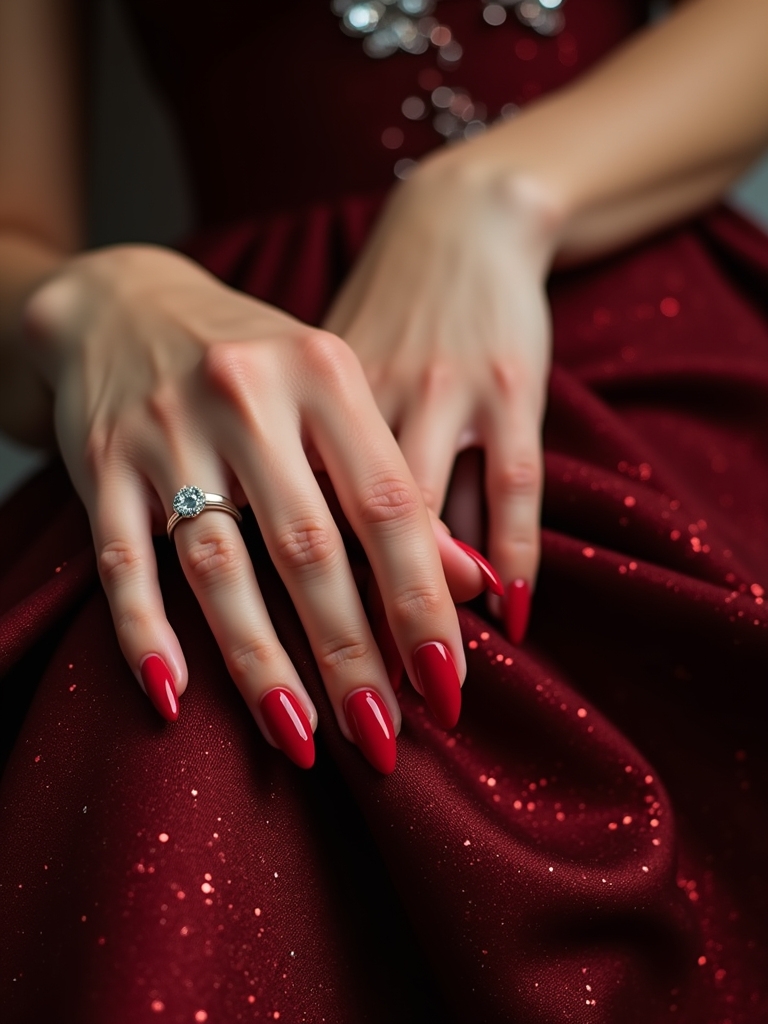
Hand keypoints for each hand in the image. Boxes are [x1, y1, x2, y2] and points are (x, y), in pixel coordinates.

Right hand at [23, 245, 496, 771]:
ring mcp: (167, 428)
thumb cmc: (256, 361)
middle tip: (383, 738)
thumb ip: (396, 482)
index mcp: (325, 372)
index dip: (421, 602)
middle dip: (350, 655)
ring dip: (261, 663)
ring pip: (219, 566)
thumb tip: (473, 583)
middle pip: (308, 548)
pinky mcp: (101, 461)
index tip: (447, 684)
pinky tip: (173, 697)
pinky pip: (121, 561)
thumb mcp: (336, 395)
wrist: (126, 298)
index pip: (390, 505)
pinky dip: (145, 632)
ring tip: (301, 739)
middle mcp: (248, 394)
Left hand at [324, 152, 557, 641]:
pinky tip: (509, 614)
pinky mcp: (508, 384)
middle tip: (362, 717)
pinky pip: (510, 486)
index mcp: (297, 397)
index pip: (282, 518)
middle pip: (340, 534)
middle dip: (350, 634)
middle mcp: (354, 394)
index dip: (284, 606)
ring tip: (437, 689)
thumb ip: (306, 466)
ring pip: (421, 518)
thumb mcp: (326, 385)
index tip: (287, 684)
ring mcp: (437, 386)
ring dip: (426, 611)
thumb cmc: (377, 323)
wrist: (453, 227)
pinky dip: (511, 554)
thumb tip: (287, 570)